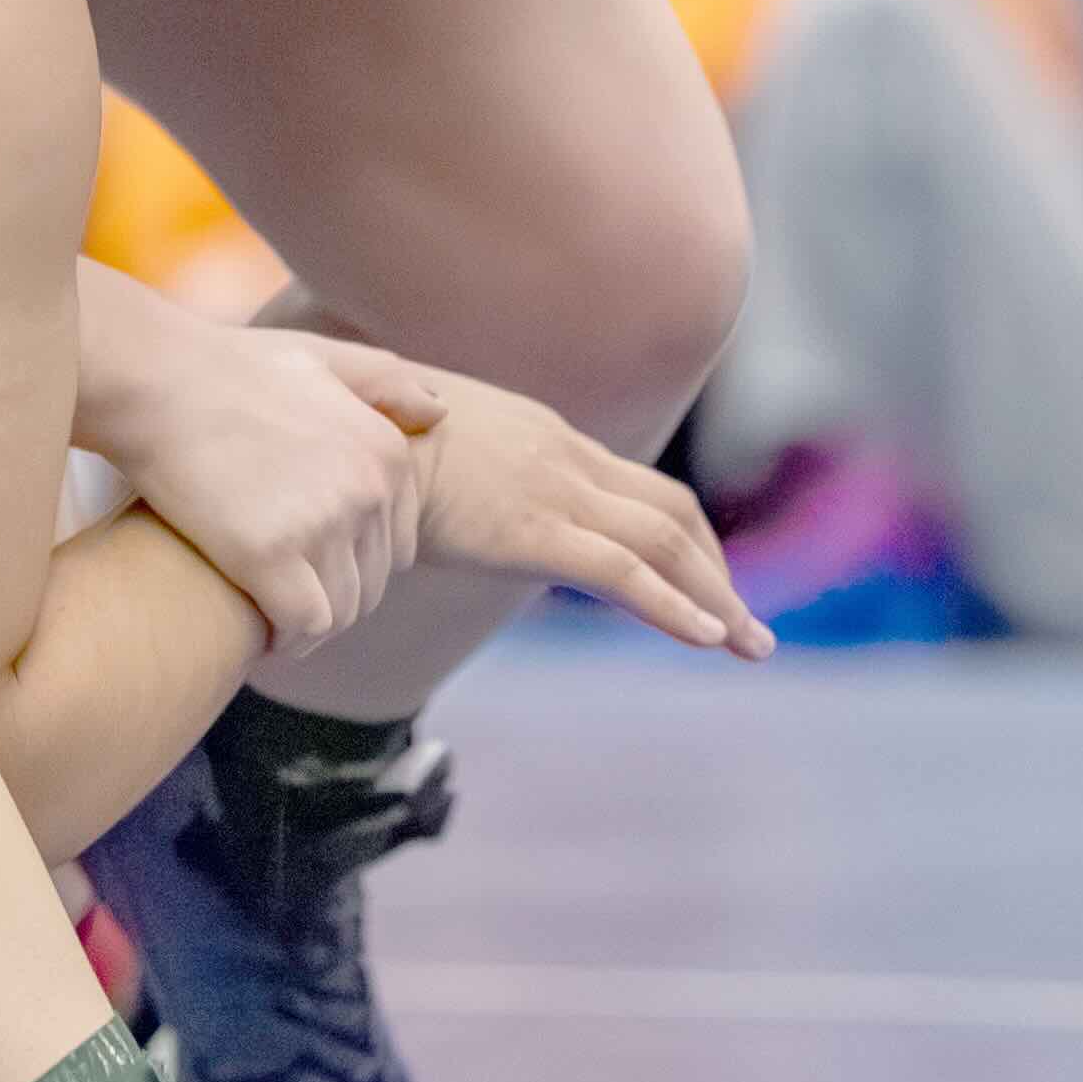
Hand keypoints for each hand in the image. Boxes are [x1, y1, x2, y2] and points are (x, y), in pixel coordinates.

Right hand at [97, 314, 424, 655]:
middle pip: (371, 587)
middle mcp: (367, 491)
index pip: (398, 550)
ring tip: (265, 610)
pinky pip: (304, 626)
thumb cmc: (229, 367)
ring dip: (306, 623)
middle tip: (280, 590)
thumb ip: (385, 383)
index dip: (352, 565)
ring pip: (341, 613)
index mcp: (386, 454)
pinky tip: (255, 622)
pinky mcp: (270, 555)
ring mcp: (322, 524)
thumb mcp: (320, 357)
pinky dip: (284, 637)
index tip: (306, 563)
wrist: (156, 379)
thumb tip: (440, 413)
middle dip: (329, 595)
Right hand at [391, 372, 769, 658]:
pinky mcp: (531, 531)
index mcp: (542, 435)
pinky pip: (625, 574)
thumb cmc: (354, 436)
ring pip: (664, 543)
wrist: (330, 435)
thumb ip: (449, 454)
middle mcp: (564, 455)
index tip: (704, 579)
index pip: (636, 487)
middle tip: (747, 625)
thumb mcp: (420, 437)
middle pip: (670, 512)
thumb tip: (439, 475)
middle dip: (718, 570)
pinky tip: (712, 639)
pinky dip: (676, 607)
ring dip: (718, 598)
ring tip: (751, 646)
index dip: (681, 537)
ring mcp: (552, 491)